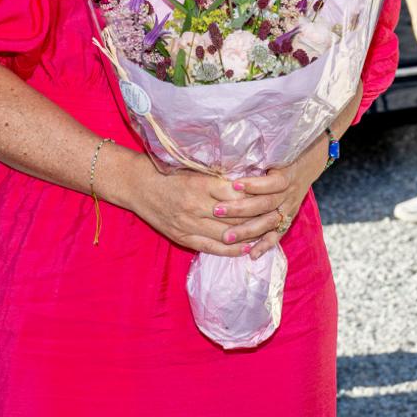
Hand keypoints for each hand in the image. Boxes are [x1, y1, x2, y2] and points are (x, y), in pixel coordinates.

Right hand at [129, 151, 318, 258]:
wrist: (137, 185)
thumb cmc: (167, 170)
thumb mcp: (194, 166)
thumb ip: (217, 173)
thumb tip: (247, 176)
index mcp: (201, 184)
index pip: (238, 194)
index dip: (258, 196)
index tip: (273, 194)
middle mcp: (196, 206)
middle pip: (236, 217)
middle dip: (260, 218)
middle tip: (279, 215)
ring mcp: (189, 224)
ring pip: (227, 235)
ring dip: (250, 235)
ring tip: (267, 232)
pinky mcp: (183, 237)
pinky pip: (212, 248)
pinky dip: (232, 250)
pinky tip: (246, 248)